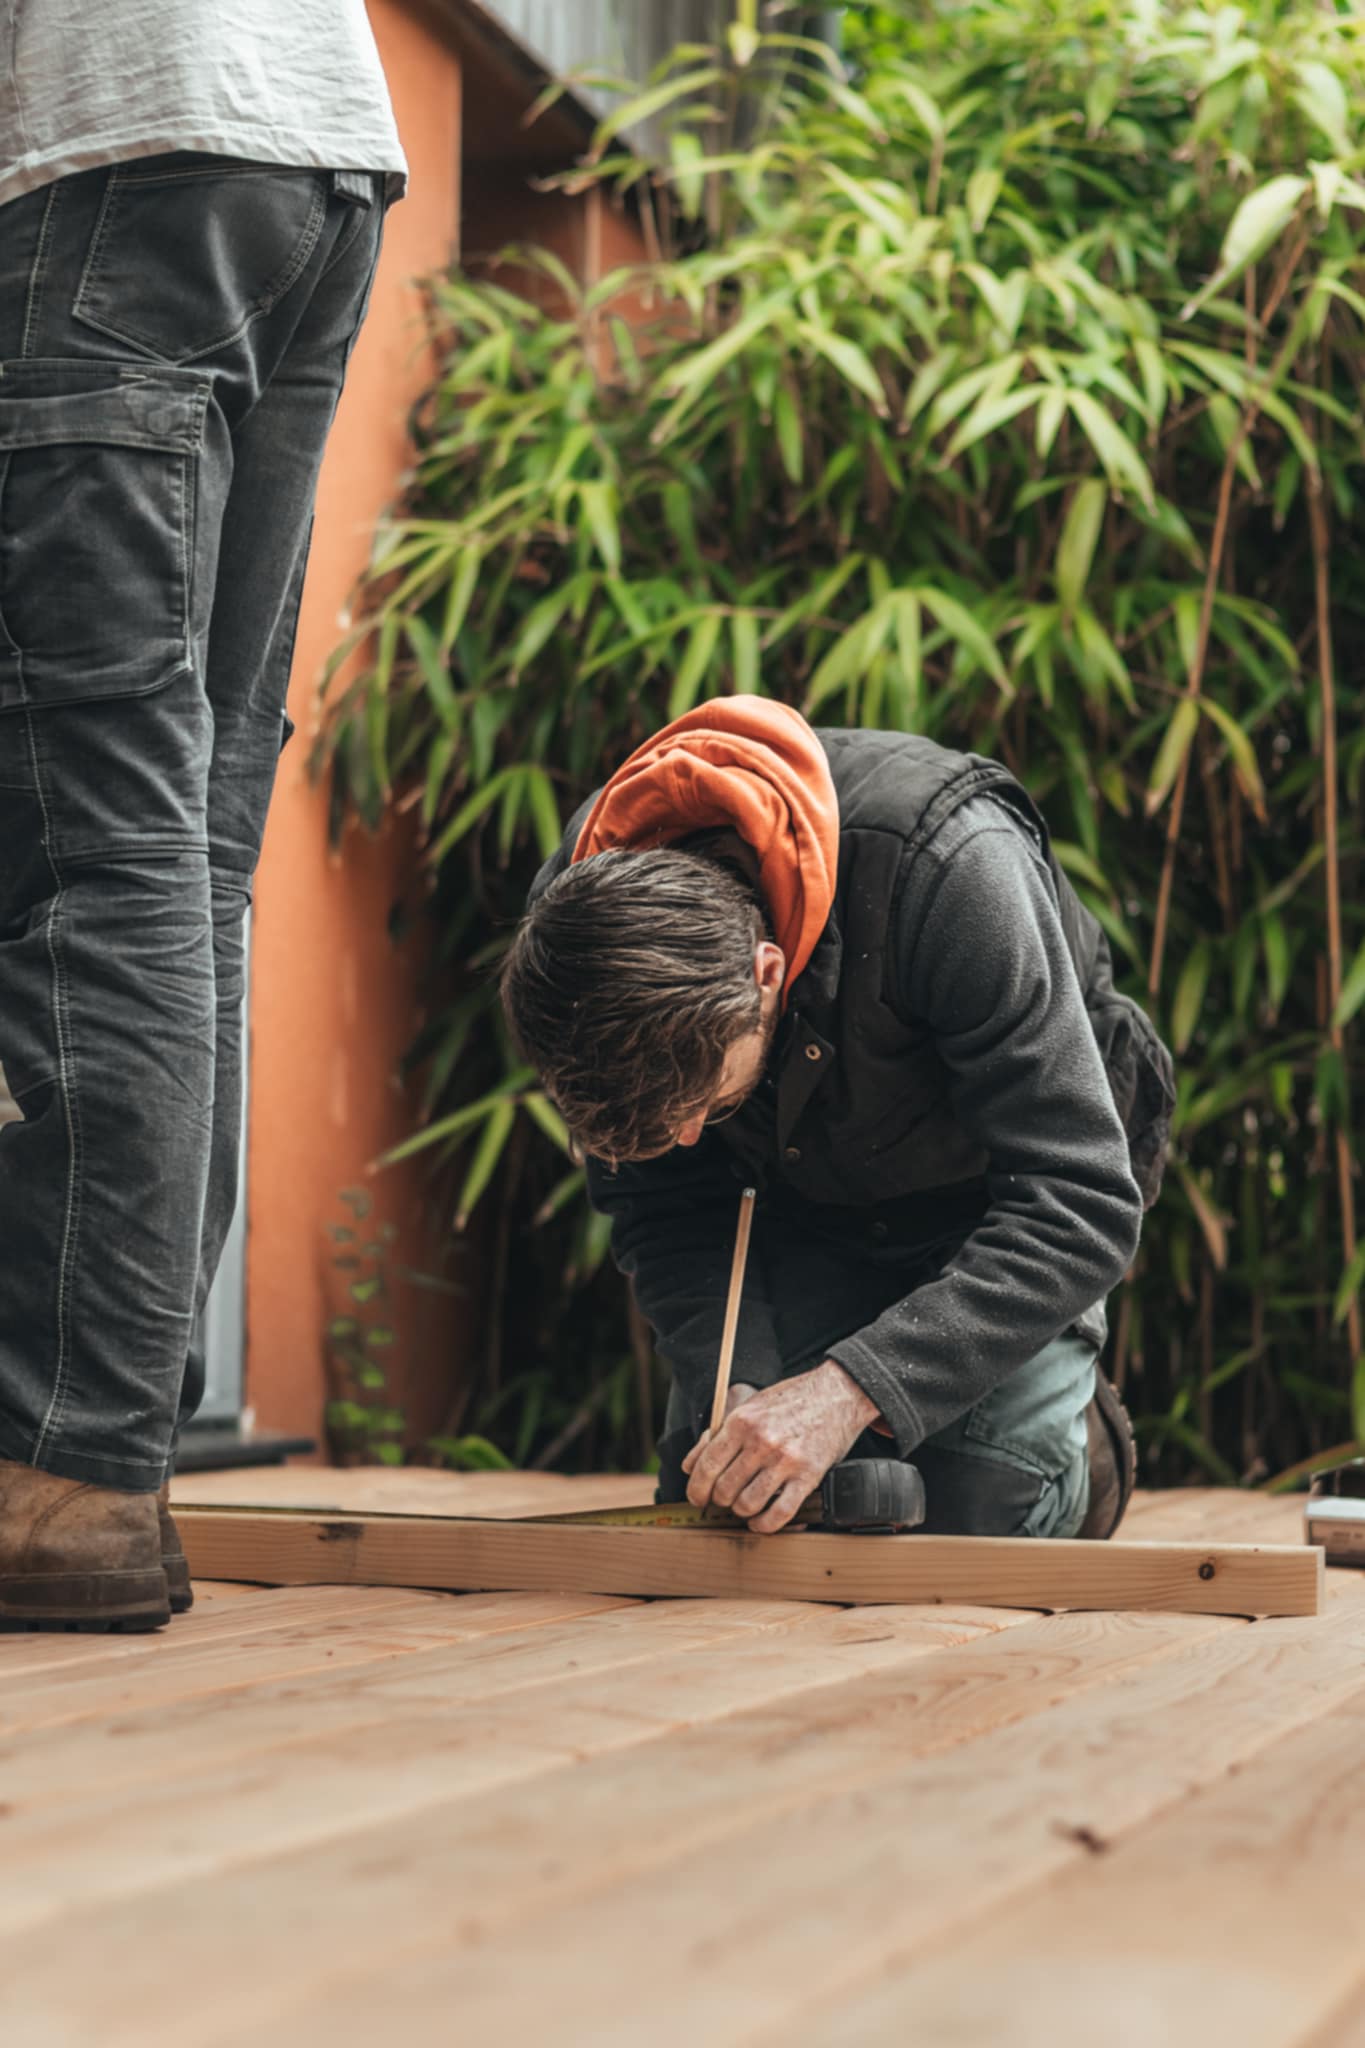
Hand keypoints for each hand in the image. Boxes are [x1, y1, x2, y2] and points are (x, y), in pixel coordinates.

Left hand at [682, 1361, 879, 1534]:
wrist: (836, 1394)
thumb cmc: (790, 1400)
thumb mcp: (749, 1407)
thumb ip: (716, 1435)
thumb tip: (689, 1466)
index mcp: (742, 1422)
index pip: (707, 1466)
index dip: (696, 1488)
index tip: (696, 1498)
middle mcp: (761, 1442)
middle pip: (724, 1489)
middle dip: (719, 1500)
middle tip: (723, 1499)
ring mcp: (785, 1461)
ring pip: (747, 1504)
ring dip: (741, 1511)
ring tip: (743, 1505)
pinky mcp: (808, 1476)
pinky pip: (780, 1513)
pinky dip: (764, 1524)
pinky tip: (760, 1521)